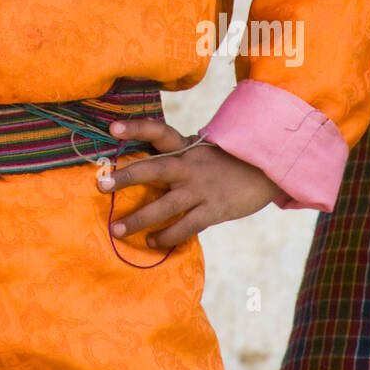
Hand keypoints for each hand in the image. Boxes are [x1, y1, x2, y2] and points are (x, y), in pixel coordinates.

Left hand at [97, 118, 285, 249]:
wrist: (267, 171)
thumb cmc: (225, 161)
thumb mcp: (200, 150)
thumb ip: (175, 155)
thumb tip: (142, 164)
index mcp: (186, 146)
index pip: (157, 131)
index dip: (135, 127)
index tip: (111, 128)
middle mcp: (191, 165)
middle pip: (154, 169)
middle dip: (127, 177)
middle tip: (102, 185)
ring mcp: (202, 189)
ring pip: (166, 206)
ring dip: (140, 219)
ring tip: (117, 229)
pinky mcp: (214, 210)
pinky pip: (186, 226)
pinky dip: (168, 236)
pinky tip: (153, 242)